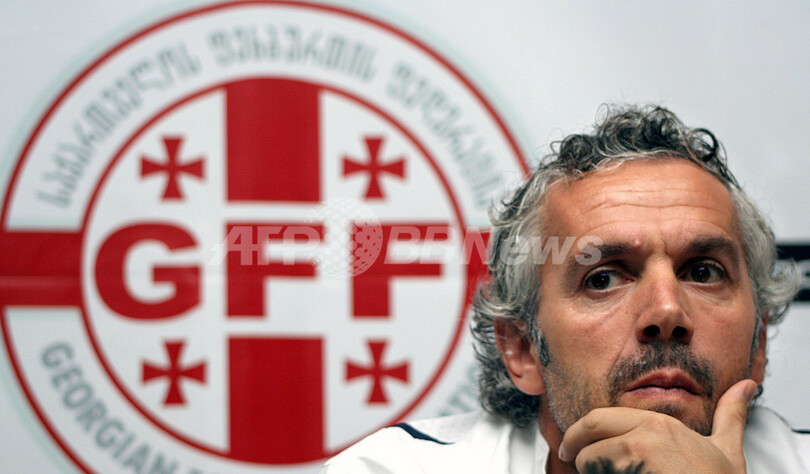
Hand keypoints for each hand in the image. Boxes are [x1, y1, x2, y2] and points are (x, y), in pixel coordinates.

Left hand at [558, 379, 757, 472]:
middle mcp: (643, 437)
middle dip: (576, 450)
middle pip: (587, 435)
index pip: (598, 418)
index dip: (579, 433)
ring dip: (593, 472)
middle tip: (572, 460)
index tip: (573, 446)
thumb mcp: (727, 450)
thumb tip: (746, 387)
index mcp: (657, 424)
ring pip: (590, 462)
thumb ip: (730, 416)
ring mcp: (635, 461)